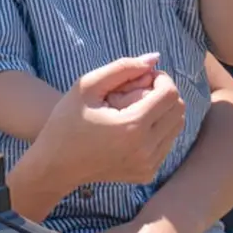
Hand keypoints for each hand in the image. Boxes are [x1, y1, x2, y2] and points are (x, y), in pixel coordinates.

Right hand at [33, 54, 179, 192]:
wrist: (54, 167)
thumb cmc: (66, 122)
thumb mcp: (86, 87)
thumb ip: (122, 68)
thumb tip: (155, 58)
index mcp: (132, 127)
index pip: (170, 94)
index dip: (161, 80)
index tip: (142, 78)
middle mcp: (145, 150)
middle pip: (178, 110)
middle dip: (162, 95)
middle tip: (137, 93)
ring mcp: (148, 165)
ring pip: (176, 127)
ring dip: (161, 113)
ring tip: (133, 111)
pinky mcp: (147, 174)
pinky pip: (167, 143)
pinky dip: (156, 131)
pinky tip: (132, 129)